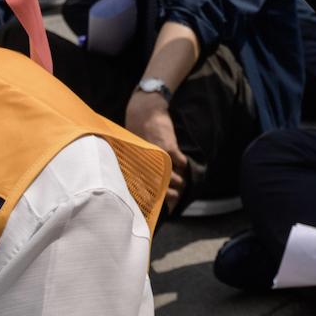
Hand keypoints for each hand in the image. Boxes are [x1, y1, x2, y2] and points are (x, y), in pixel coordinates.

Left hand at [125, 91, 187, 207]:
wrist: (145, 110)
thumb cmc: (135, 128)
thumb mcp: (131, 148)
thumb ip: (136, 162)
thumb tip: (138, 176)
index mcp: (136, 165)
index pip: (145, 188)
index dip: (154, 199)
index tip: (160, 205)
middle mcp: (146, 164)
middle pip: (160, 186)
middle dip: (169, 196)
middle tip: (175, 198)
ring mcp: (159, 156)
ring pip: (173, 177)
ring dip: (179, 182)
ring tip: (182, 184)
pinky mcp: (169, 147)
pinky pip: (180, 162)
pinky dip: (184, 165)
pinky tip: (184, 166)